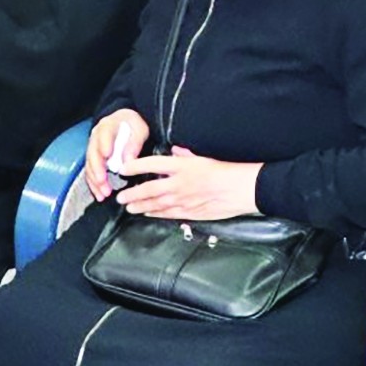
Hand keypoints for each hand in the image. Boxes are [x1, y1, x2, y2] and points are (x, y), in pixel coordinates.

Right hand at [83, 108, 151, 200]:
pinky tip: (99, 194)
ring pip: (90, 166)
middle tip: (103, 182)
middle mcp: (96, 137)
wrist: (125, 123)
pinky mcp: (93, 159)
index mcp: (108, 125)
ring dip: (95, 181)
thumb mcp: (139, 129)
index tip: (107, 155)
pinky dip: (94, 184)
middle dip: (97, 170)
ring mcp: (93, 149)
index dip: (104, 144)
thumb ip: (134, 143)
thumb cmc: (132, 125)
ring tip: (103, 194)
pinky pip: (91, 172)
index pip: (104, 134)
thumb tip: (128, 160)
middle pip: (93, 153)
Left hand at [113, 145, 261, 220]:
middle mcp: (180, 184)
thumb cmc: (229, 169)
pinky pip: (169, 214)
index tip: (124, 168)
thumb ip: (186, 153)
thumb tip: (175, 151)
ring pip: (156, 205)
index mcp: (183, 166)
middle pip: (149, 189)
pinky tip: (149, 213)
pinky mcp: (192, 212)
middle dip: (132, 194)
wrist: (245, 188)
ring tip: (129, 208)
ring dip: (140, 206)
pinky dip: (157, 214)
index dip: (135, 166)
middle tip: (121, 197)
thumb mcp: (205, 155)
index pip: (152, 164)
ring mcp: (185, 200)